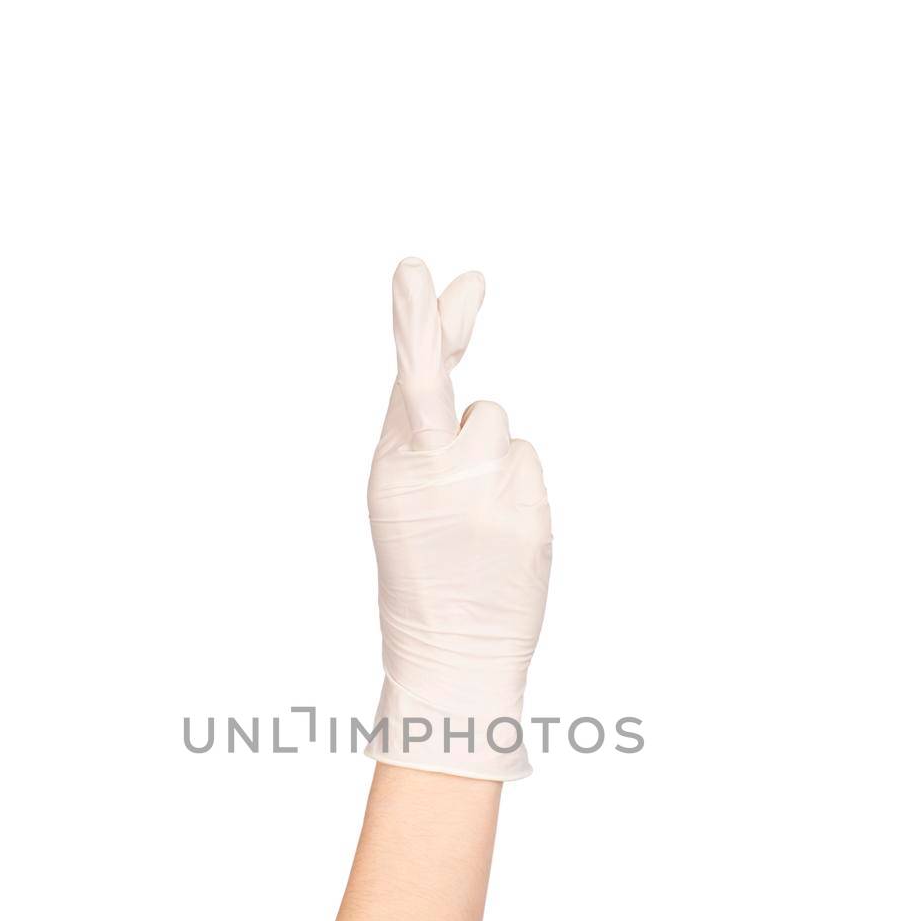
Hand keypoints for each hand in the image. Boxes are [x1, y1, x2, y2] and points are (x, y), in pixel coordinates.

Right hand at [366, 258, 552, 780]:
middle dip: (437, 324)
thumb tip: (473, 395)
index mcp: (393, 467)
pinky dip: (515, 488)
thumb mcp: (401, 502)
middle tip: (455, 277)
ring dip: (489, 457)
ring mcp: (485, 486)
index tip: (416, 268)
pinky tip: (499, 532)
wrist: (452, 651)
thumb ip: (423, 440)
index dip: (414, 320)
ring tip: (474, 515)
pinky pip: (524, 463)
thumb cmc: (423, 574)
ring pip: (495, 424)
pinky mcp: (527, 505)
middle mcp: (435, 470)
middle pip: (445, 381)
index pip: (408, 380)